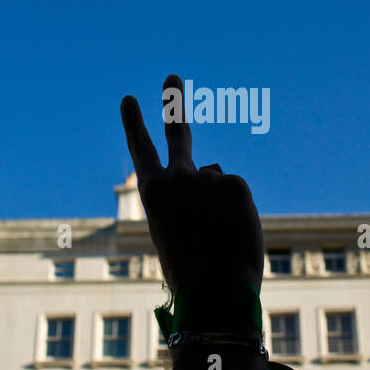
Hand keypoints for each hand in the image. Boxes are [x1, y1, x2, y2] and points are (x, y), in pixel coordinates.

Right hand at [120, 73, 263, 296]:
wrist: (214, 293)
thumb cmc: (191, 274)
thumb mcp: (176, 235)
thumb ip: (188, 201)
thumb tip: (214, 179)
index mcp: (152, 194)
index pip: (140, 150)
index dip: (134, 123)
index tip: (128, 99)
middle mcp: (177, 177)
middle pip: (178, 133)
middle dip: (173, 102)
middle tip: (171, 77)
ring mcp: (206, 178)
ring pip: (219, 184)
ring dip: (221, 207)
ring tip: (218, 236)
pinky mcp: (235, 183)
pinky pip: (239, 194)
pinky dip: (240, 213)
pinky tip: (233, 233)